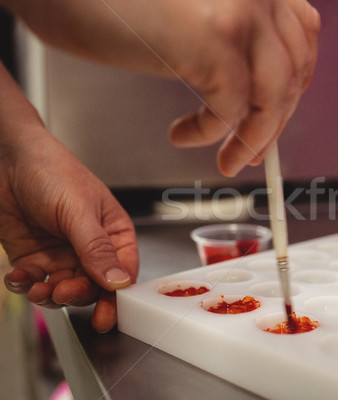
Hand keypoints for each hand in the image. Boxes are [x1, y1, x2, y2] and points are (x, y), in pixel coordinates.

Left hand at [0, 124, 138, 332]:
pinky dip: (26, 286)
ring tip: (38, 286)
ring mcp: (62, 254)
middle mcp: (90, 247)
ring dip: (50, 295)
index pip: (123, 271)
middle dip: (77, 294)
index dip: (116, 295)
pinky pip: (35, 283)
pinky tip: (20, 277)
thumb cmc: (52, 170)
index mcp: (113, 232)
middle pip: (93, 286)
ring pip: (63, 290)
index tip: (106, 316)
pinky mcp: (34, 257)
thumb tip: (118, 282)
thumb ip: (97, 249)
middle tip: (63, 292)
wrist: (6, 159)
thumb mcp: (79, 211)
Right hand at [165, 0, 320, 176]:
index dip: (294, 82)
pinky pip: (232, 108)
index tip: (278, 112)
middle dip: (274, 121)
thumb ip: (232, 32)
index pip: (302, 36)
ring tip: (229, 158)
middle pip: (294, 70)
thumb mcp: (193, 10)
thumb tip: (256, 87)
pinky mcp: (214, 40)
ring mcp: (241, 11)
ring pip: (274, 95)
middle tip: (252, 149)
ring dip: (254, 139)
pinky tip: (186, 134)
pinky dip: (211, 133)